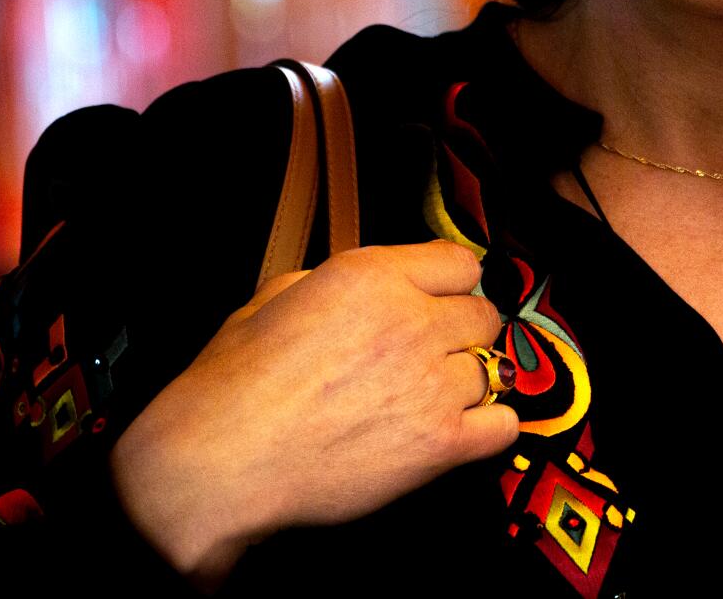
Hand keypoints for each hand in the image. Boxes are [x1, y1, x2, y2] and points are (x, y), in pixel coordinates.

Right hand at [109, 240, 516, 588]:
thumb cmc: (233, 384)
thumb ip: (337, 280)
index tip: (439, 300)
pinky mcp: (440, 444)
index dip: (448, 283)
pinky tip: (460, 429)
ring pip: (493, 368)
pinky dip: (487, 428)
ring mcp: (431, 384)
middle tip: (432, 353)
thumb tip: (372, 287)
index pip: (461, 261)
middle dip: (461, 331)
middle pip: (483, 314)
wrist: (220, 462)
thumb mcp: (276, 295)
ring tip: (430, 397)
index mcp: (371, 276)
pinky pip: (502, 427)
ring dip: (467, 381)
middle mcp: (411, 321)